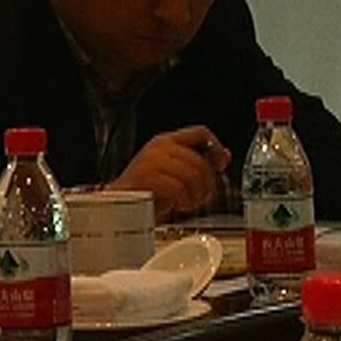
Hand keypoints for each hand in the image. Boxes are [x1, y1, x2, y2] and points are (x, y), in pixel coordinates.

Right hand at [106, 125, 232, 221]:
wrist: (116, 208)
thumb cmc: (147, 192)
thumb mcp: (176, 174)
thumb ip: (197, 162)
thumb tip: (223, 156)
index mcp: (167, 141)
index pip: (201, 132)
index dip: (216, 147)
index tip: (220, 165)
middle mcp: (159, 146)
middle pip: (200, 160)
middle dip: (207, 183)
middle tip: (202, 197)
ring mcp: (151, 160)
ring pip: (192, 174)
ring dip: (197, 194)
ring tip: (190, 203)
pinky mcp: (145, 177)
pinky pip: (178, 187)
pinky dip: (185, 200)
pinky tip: (180, 206)